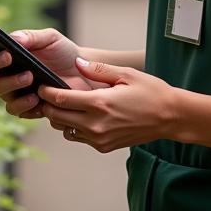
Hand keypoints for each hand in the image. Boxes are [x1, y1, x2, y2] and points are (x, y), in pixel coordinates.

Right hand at [0, 27, 97, 119]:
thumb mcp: (51, 38)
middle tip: (9, 56)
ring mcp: (12, 91)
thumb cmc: (63, 52)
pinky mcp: (24, 108)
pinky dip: (23, 104)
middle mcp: (4, 72)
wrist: (83, 74)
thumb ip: (32, 36)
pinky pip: (15, 109)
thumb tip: (14, 39)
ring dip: (11, 83)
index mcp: (6, 51)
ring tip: (29, 77)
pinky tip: (36, 98)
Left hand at [36, 58, 177, 152]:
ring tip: (63, 104)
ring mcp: (99, 139)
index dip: (47, 92)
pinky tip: (79, 115)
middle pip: (57, 117)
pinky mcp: (104, 147)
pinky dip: (73, 127)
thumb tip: (77, 63)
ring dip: (60, 118)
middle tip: (45, 94)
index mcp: (100, 104)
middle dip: (48, 105)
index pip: (61, 100)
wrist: (170, 117)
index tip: (41, 86)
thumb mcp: (126, 74)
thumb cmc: (150, 92)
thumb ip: (98, 69)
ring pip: (65, 130)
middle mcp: (96, 125)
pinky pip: (78, 138)